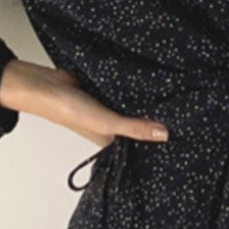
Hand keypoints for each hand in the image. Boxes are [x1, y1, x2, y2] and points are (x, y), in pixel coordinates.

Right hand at [0, 60, 168, 147]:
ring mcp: (107, 108)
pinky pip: (124, 92)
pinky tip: (150, 84)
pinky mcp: (104, 90)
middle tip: (185, 113)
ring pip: (132, 107)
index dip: (156, 141)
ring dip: (144, 103)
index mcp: (110, 141)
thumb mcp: (105, 121)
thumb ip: (134, 127)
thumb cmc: (67, 110)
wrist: (42, 84)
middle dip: (154, 119)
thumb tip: (164, 134)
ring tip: (175, 96)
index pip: (139, 145)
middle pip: (138, 124)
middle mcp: (110, 126)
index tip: (183, 136)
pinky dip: (133, 89)